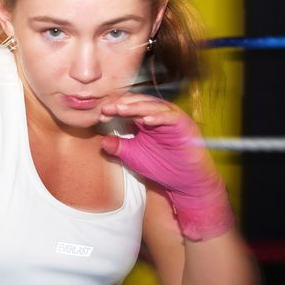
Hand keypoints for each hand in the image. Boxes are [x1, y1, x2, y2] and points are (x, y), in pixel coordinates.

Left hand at [98, 95, 234, 240]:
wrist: (183, 182)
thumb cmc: (160, 166)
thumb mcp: (133, 156)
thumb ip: (118, 147)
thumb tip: (102, 142)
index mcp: (146, 119)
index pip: (128, 107)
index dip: (114, 110)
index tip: (100, 115)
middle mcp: (159, 114)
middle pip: (139, 103)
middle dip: (122, 105)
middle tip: (107, 108)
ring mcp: (172, 118)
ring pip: (153, 106)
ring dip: (136, 107)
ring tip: (121, 109)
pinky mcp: (184, 125)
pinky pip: (170, 117)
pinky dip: (158, 117)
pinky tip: (145, 120)